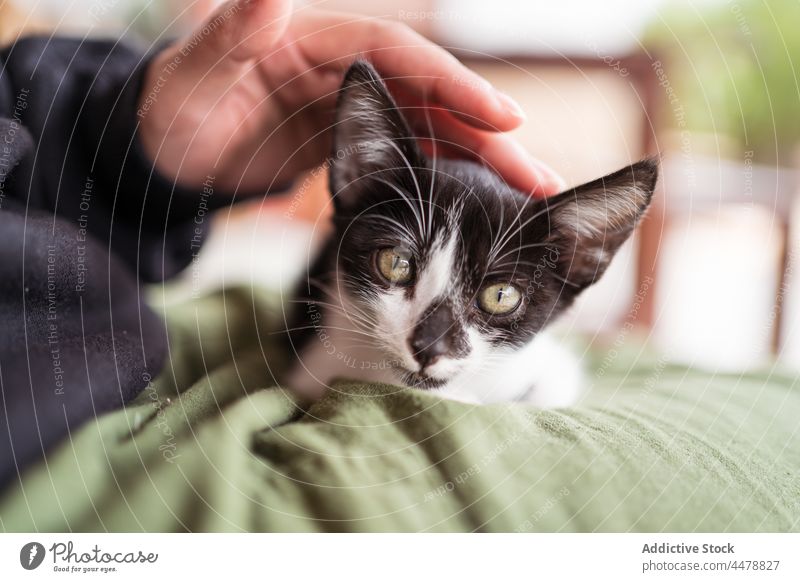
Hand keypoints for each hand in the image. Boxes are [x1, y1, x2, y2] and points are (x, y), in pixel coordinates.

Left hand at [138, 0, 564, 195]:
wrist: (171, 153)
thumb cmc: (176, 110)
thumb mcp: (194, 74)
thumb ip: (230, 35)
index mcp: (318, 43)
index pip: (399, 55)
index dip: (452, 82)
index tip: (503, 114)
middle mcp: (350, 75)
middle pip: (432, 97)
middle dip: (488, 136)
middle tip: (539, 178)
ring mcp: (358, 113)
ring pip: (434, 132)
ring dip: (482, 165)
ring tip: (530, 197)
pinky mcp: (358, 147)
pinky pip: (414, 159)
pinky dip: (449, 179)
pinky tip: (481, 203)